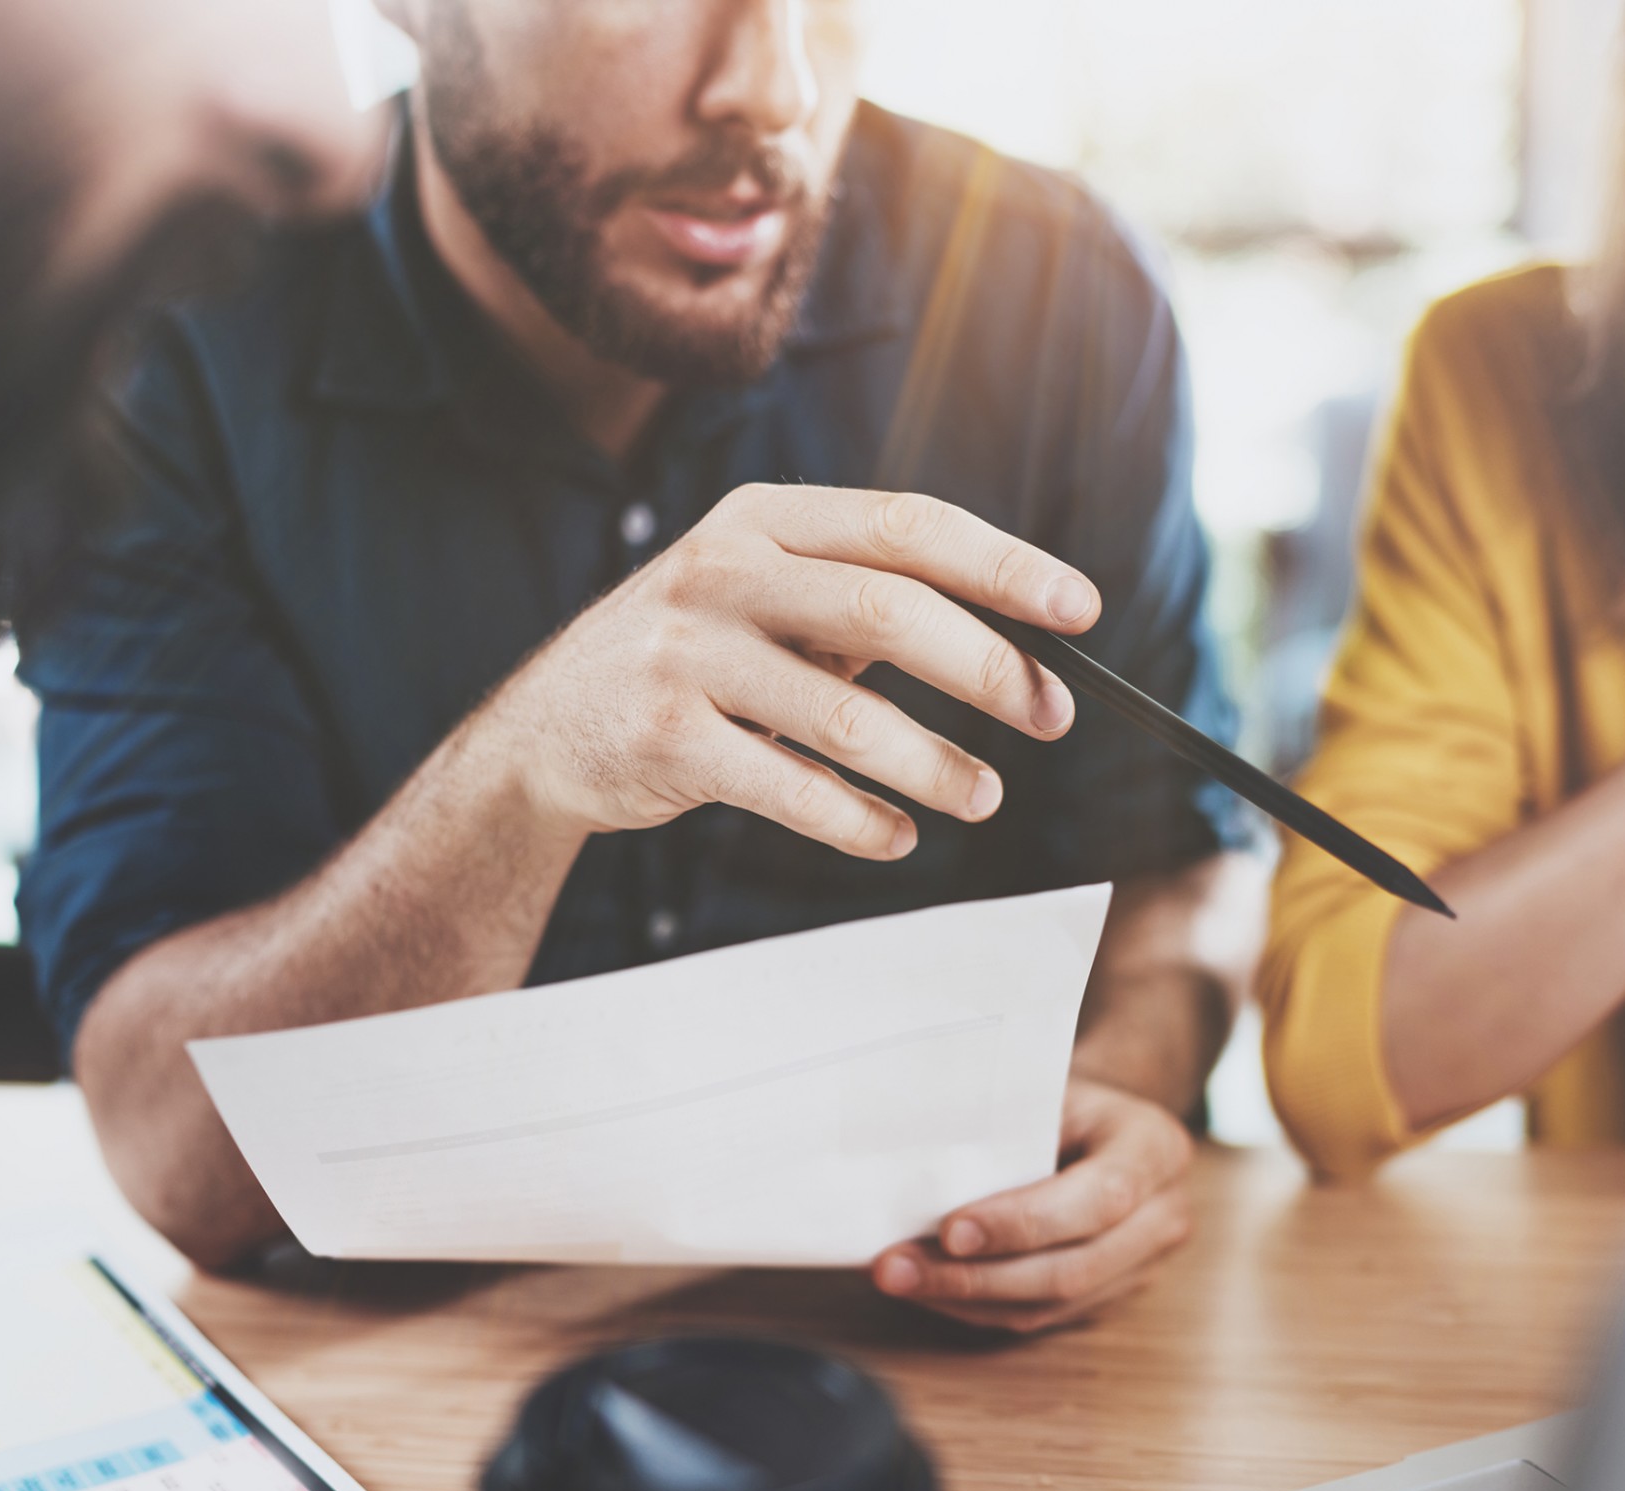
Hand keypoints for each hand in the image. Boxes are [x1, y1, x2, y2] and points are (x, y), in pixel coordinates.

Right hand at [469, 484, 1097, 858]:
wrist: (543, 732)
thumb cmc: (693, 660)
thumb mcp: (762, 597)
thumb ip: (862, 599)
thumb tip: (1020, 639)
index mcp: (763, 521)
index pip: (907, 525)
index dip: (1003, 565)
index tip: (1081, 609)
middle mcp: (720, 572)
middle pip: (888, 610)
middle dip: (988, 668)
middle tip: (1051, 717)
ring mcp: (685, 655)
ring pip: (846, 716)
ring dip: (934, 764)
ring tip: (984, 796)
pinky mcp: (663, 740)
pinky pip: (788, 787)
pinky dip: (857, 820)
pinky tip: (898, 835)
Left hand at [870, 1079, 1194, 1333]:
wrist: (1101, 1121)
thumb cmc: (1063, 1098)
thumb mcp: (1044, 1088)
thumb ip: (1004, 1123)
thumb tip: (916, 1163)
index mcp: (1154, 1148)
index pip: (1099, 1199)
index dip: (1023, 1222)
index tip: (950, 1229)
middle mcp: (1163, 1214)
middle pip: (1073, 1268)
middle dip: (976, 1275)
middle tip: (896, 1266)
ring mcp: (1143, 1264)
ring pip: (1051, 1303)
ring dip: (965, 1297)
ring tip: (898, 1278)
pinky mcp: (1110, 1295)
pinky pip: (1040, 1317)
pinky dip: (978, 1306)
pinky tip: (929, 1288)